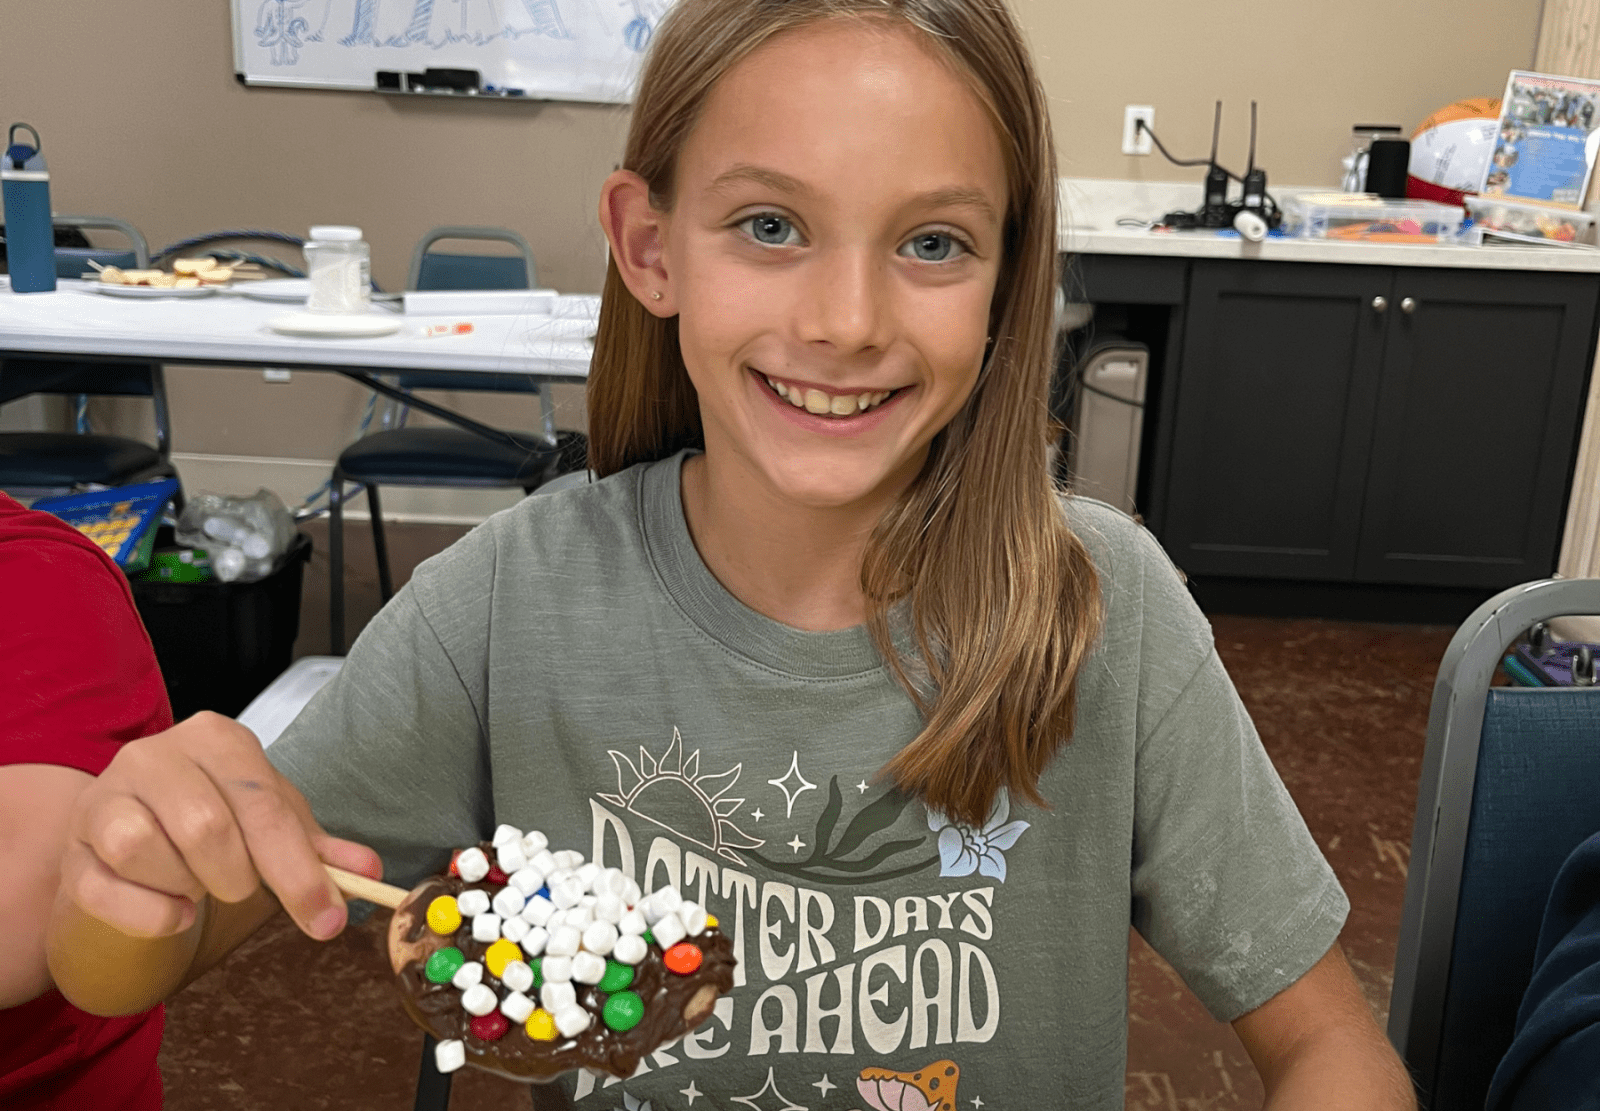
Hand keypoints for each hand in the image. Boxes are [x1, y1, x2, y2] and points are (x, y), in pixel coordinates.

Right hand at [59, 712, 380, 941]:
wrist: (139, 838)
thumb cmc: (219, 822)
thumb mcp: (274, 826)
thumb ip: (320, 850)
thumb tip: (369, 871)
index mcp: (215, 739)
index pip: (262, 805)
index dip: (298, 871)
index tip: (327, 921)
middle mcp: (153, 756)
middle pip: (206, 827)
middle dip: (238, 878)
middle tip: (242, 890)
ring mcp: (104, 798)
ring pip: (145, 850)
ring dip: (187, 887)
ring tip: (199, 886)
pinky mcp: (75, 848)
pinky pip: (104, 890)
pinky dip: (150, 914)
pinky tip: (174, 913)